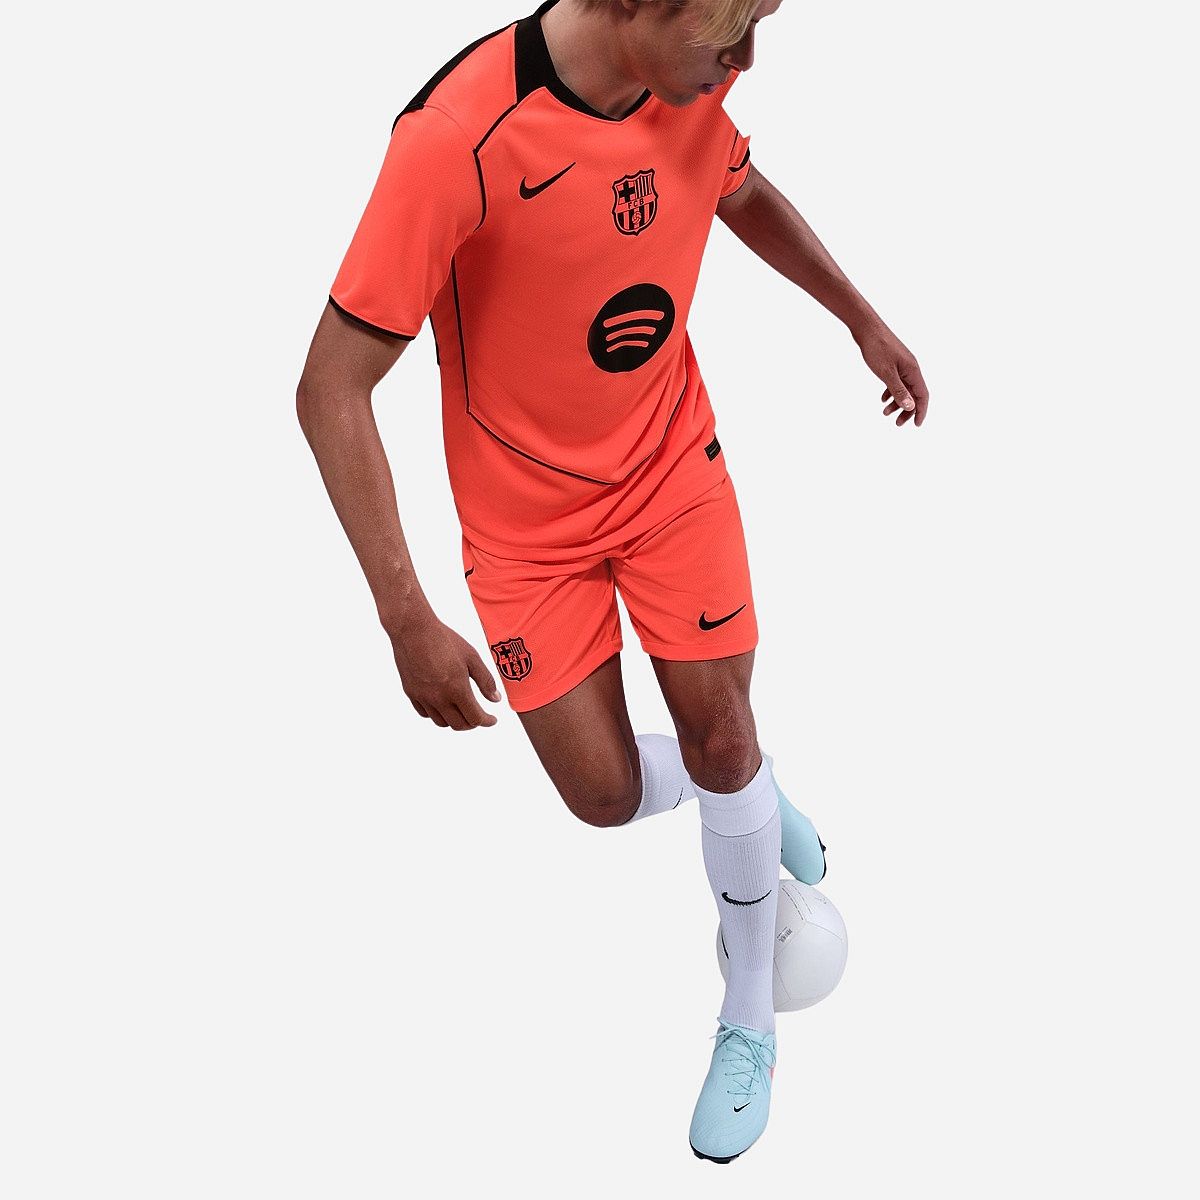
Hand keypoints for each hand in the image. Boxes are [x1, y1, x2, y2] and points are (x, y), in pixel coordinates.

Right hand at [389, 613, 501, 729]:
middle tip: (478, 716)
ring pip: (441, 722)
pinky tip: (443, 704)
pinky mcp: (411, 693)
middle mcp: (439, 698)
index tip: (492, 719)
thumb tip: (496, 699)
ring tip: (461, 711)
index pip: (475, 718)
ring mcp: (423, 697)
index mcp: (457, 689)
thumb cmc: (445, 640)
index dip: (487, 721)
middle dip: (472, 723)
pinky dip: (437, 714)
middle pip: (459, 725)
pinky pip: (425, 713)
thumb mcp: (472, 657)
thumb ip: (485, 680)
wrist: (413, 630)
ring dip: (455, 721)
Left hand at [852, 322, 929, 426]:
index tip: (917, 425)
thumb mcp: (886, 373)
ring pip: (904, 388)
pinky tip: (882, 398)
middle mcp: (911, 368)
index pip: (922, 395)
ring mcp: (903, 365)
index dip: (921, 411)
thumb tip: (910, 407)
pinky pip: (897, 381)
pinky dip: (891, 391)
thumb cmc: (877, 348)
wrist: (867, 328)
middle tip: (898, 424)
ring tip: (885, 413)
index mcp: (913, 371)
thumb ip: (898, 390)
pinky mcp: (894, 363)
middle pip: (914, 394)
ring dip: (897, 402)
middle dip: (907, 411)